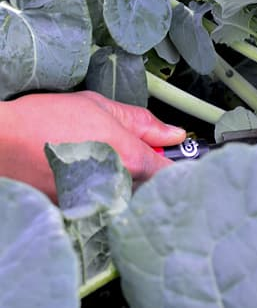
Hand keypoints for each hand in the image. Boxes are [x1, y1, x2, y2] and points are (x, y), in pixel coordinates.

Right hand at [0, 91, 185, 200]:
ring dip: (119, 177)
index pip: (168, 171)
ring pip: (122, 194)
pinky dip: (95, 187)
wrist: (0, 141)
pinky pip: (97, 202)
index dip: (174, 162)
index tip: (174, 154)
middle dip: (144, 168)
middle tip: (126, 147)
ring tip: (95, 154)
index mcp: (128, 160)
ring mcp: (92, 204)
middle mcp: (114, 188)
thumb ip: (143, 123)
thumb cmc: (48, 119)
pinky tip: (79, 167)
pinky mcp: (72, 213)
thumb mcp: (101, 107)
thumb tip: (174, 134)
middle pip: (147, 185)